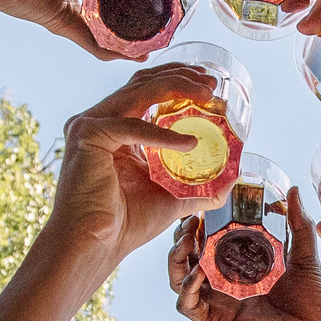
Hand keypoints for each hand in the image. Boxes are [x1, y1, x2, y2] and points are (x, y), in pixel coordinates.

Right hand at [41, 65, 209, 270]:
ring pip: (140, 91)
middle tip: (212, 82)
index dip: (178, 80)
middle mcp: (99, 121)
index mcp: (114, 130)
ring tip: (208, 95)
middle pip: (143, 82)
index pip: (146, 90)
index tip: (209, 83)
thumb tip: (232, 181)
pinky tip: (190, 143)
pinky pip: (134, 125)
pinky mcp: (88, 135)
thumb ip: (199, 186)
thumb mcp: (171, 198)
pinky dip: (164, 134)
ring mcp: (90, 124)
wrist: (96, 245)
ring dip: (177, 87)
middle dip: (182, 75)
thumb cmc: (125, 225)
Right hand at [169, 188, 320, 320]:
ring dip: (177, 258)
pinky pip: (188, 306)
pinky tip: (198, 271)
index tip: (201, 206)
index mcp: (240, 274)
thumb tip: (294, 190)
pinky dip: (187, 287)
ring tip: (187, 238)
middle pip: (186, 261)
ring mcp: (219, 307)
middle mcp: (224, 290)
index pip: (207, 246)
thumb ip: (297, 225)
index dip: (198, 227)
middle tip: (191, 219)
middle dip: (181, 238)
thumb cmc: (315, 306)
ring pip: (179, 281)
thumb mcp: (304, 257)